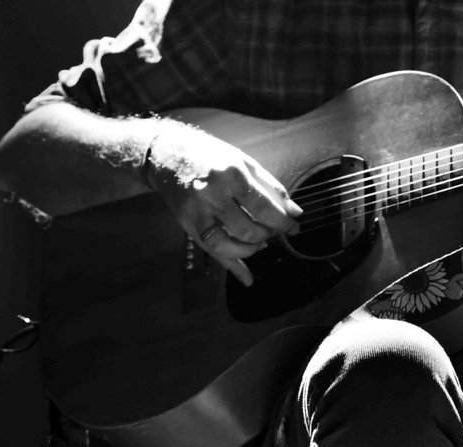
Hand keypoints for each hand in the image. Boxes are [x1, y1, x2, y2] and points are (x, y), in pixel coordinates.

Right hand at [146, 121, 302, 285]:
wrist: (166, 154)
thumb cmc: (210, 156)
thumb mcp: (243, 162)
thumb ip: (271, 187)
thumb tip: (296, 212)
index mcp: (232, 174)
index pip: (265, 208)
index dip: (284, 223)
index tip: (295, 229)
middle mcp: (213, 194)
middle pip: (249, 230)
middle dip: (268, 235)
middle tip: (272, 231)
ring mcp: (198, 211)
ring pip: (230, 244)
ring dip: (251, 250)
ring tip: (259, 243)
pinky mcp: (187, 223)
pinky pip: (213, 251)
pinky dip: (232, 267)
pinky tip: (247, 277)